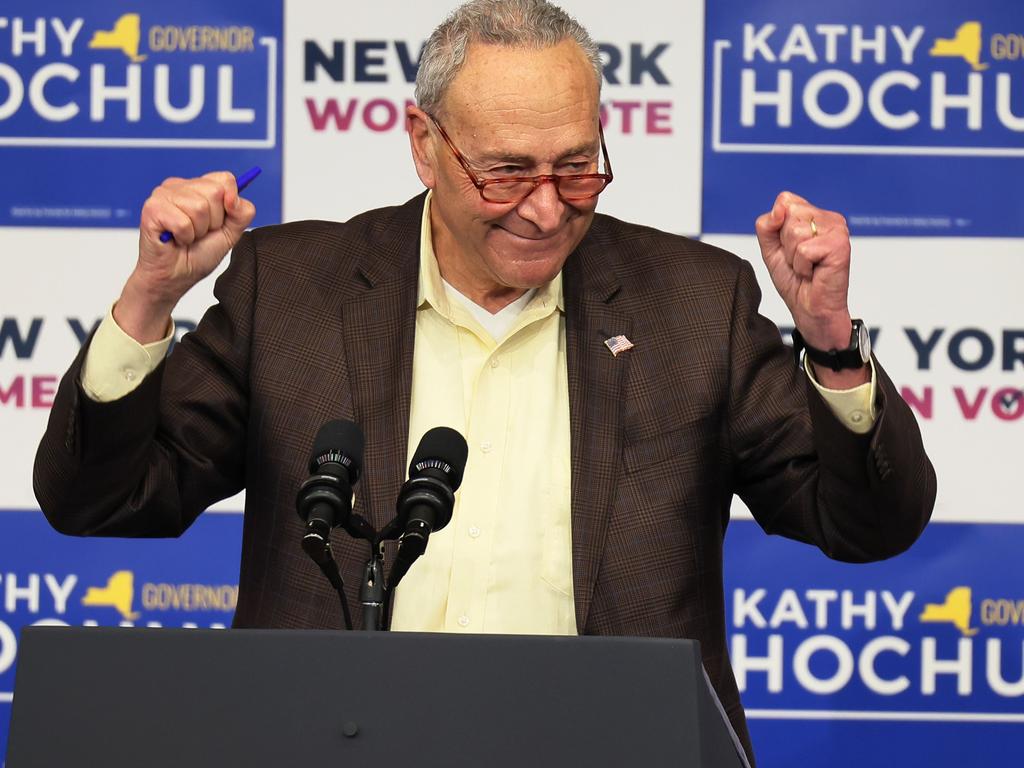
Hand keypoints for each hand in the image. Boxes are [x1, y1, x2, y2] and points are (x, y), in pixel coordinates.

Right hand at [115, 172, 256, 342]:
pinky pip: (183, 222)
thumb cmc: (197, 255)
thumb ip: (242, 213)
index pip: (224, 179)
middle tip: (198, 233)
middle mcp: (179, 186)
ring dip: (198, 231)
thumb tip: (233, 197)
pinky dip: (185, 237)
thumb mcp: (230, 233)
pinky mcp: (152, 208)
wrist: (175, 277)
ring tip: (186, 237)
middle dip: (213, 221)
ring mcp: (163, 194)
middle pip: (215, 192)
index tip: (220, 222)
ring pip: (199, 207)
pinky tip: (175, 239)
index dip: (230, 202)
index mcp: (197, 188)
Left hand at [754, 191, 866, 386]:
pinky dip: (802, 266)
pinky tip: (814, 273)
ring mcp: (837, 230)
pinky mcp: (839, 245)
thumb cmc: (795, 281)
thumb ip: (768, 225)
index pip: (785, 201)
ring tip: (807, 267)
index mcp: (815, 215)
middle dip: (785, 244)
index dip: (778, 229)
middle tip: (800, 261)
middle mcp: (829, 218)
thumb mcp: (771, 249)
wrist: (810, 309)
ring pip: (795, 232)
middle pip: (789, 214)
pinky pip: (804, 250)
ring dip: (794, 257)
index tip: (790, 248)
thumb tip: (779, 207)